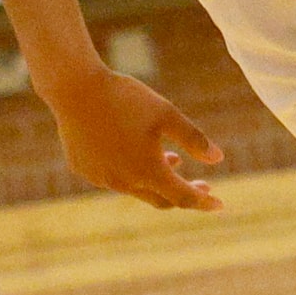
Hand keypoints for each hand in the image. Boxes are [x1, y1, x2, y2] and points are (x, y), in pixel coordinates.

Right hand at [50, 66, 224, 211]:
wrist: (75, 89)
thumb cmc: (125, 98)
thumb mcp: (166, 114)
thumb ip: (194, 139)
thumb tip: (218, 159)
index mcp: (147, 171)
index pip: (182, 198)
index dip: (203, 202)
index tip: (219, 205)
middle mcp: (123, 182)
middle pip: (160, 199)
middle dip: (183, 193)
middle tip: (202, 186)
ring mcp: (100, 178)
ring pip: (136, 187)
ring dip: (157, 178)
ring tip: (173, 160)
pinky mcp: (84, 168)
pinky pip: (113, 176)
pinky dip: (131, 170)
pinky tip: (134, 150)